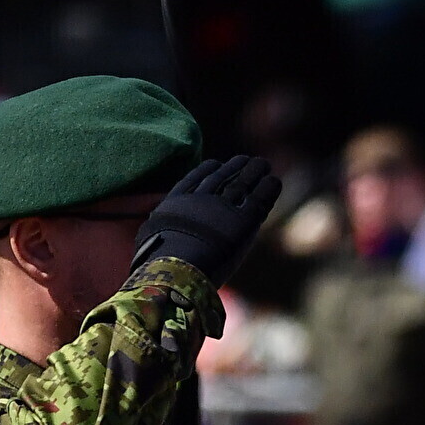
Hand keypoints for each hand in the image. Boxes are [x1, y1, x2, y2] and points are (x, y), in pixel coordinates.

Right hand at [132, 155, 283, 285]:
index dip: (206, 171)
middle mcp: (200, 201)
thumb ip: (155, 234)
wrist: (177, 266)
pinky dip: (268, 189)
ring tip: (262, 164)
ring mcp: (222, 209)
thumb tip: (149, 242)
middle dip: (233, 168)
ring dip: (253, 172)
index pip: (193, 180)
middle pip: (220, 178)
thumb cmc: (158, 262)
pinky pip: (259, 200)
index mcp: (176, 204)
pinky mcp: (243, 221)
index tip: (215, 163)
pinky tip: (274, 181)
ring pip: (241, 184)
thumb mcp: (149, 241)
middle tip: (245, 159)